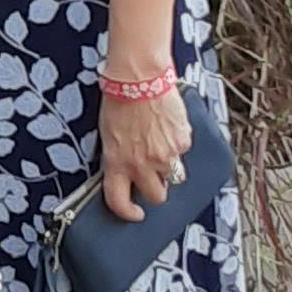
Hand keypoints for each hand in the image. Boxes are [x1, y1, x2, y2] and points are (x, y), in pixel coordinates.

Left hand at [97, 84, 191, 222]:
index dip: (127, 212)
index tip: (135, 213)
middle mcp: (141, 165)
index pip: (119, 201)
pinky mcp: (182, 142)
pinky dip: (177, 142)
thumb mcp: (109, 134)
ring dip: (167, 163)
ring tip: (159, 140)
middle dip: (156, 189)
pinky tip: (167, 125)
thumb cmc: (120, 100)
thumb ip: (119, 157)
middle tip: (153, 175)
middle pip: (156, 196)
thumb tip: (128, 171)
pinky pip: (183, 151)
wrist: (140, 77)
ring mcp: (165, 156)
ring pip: (173, 173)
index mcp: (117, 162)